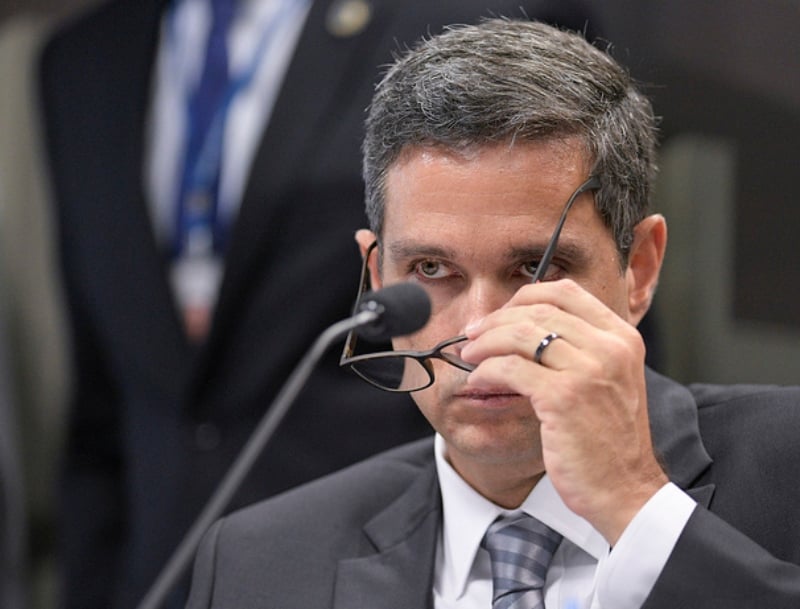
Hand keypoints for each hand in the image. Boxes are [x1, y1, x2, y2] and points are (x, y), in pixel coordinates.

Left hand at [461, 279, 667, 544]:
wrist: (625, 490)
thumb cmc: (608, 440)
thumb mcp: (607, 381)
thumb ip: (578, 350)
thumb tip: (523, 326)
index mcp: (622, 337)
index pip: (565, 292)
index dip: (523, 297)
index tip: (500, 315)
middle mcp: (610, 346)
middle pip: (537, 309)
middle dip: (496, 319)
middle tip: (472, 334)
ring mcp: (589, 370)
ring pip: (520, 333)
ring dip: (485, 342)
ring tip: (469, 355)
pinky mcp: (564, 396)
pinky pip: (510, 368)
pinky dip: (487, 370)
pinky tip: (479, 381)